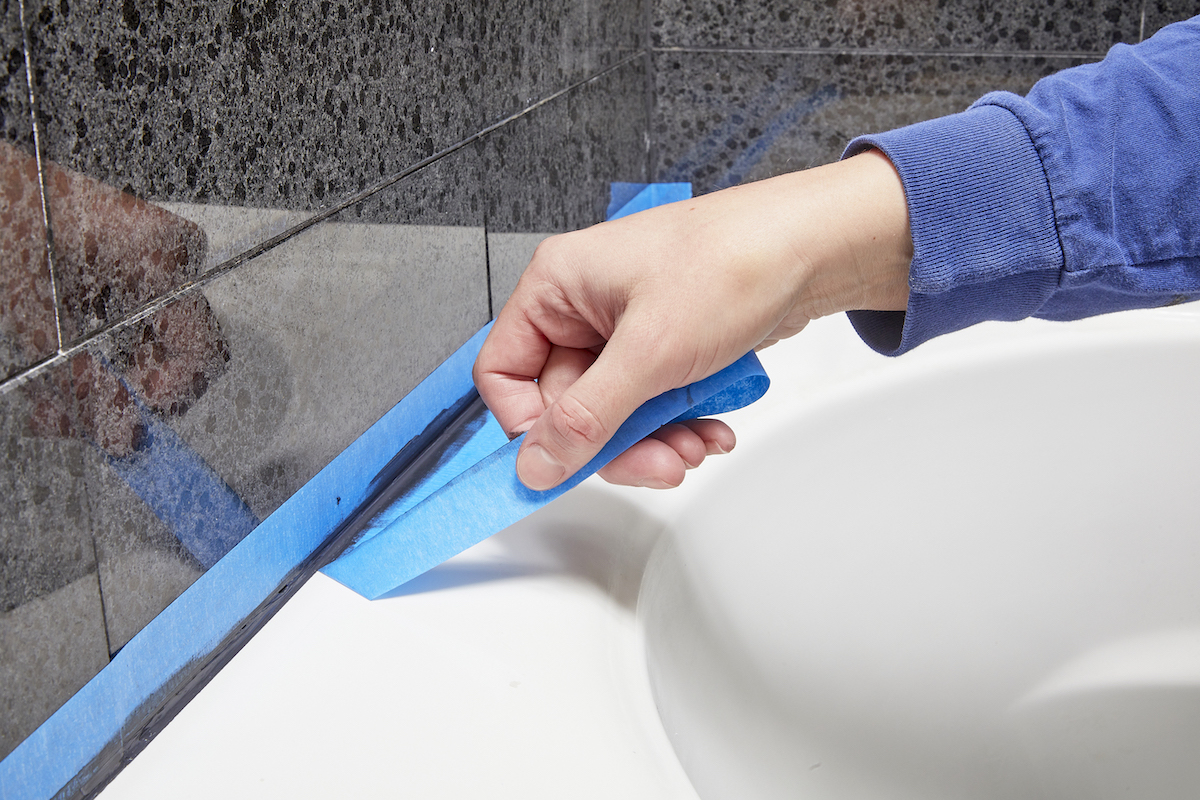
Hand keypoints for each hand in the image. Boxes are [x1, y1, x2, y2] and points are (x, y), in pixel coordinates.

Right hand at [473, 150, 911, 489]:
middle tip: (658, 461)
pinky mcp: (664, 344)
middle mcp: (584, 305)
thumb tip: (537, 463)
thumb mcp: (650, 351)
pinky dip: (678, 424)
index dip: (527, 425)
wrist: (814, 248)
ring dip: (653, 440)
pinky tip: (711, 428)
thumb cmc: (733, 261)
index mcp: (557, 285)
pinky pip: (650, 403)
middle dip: (615, 442)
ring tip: (694, 443)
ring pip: (612, 412)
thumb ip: (586, 416)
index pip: (503, 372)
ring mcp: (625, 326)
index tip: (564, 460)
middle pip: (565, 404)